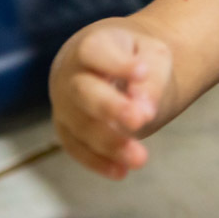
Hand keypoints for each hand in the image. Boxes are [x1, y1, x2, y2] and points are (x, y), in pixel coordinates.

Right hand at [49, 22, 172, 179]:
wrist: (112, 63)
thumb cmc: (135, 56)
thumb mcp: (153, 56)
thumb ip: (151, 80)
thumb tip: (144, 112)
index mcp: (92, 46)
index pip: (96, 51)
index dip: (116, 63)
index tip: (142, 72)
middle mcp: (70, 75)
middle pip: (83, 92)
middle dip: (111, 108)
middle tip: (139, 120)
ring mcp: (64, 104)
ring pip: (81, 126)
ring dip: (110, 144)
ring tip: (140, 158)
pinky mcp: (67, 130)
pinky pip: (76, 148)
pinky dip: (98, 161)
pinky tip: (121, 171)